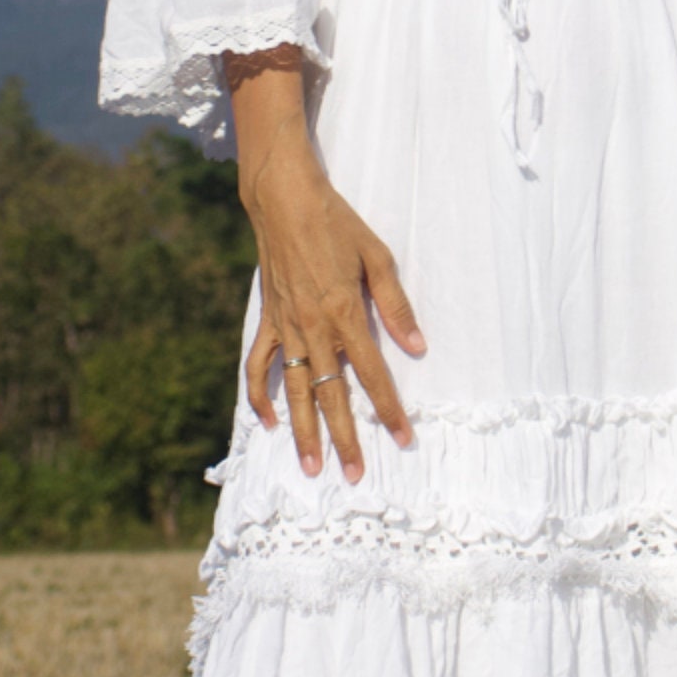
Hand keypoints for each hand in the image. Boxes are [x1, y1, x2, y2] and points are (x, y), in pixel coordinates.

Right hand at [226, 52, 423, 482]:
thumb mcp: (377, 257)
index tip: (404, 438)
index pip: (372, 374)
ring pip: (295, 391)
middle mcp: (314, 328)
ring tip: (312, 466)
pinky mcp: (269, 321)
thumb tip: (417, 347)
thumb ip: (396, 306)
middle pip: (332, 394)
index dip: (389, 409)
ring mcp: (287, 328)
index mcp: (344, 314)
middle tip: (355, 475)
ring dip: (303, 431)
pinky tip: (268, 421)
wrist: (284, 201)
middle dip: (345, 438)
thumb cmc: (337, 224)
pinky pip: (260, 366)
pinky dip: (261, 396)